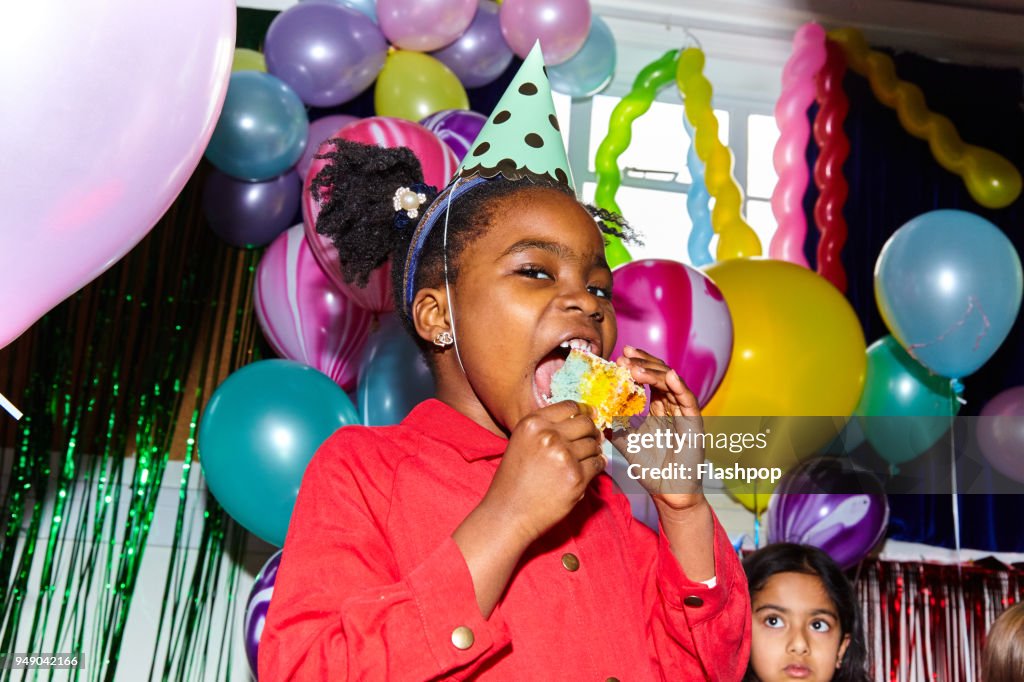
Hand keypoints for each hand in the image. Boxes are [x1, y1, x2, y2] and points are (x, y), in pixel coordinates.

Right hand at [484, 400, 605, 543]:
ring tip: (587, 459)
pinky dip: (597, 466)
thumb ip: (546, 429)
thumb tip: (583, 419)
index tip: (591, 416)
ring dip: (594, 451)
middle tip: (593, 439)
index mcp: (533, 423)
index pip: (570, 407)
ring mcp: (564, 456)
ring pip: (593, 445)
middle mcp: (549, 435)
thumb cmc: (513, 481)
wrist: (508, 513)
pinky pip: (598, 464)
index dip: (584, 411)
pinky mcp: (576, 477)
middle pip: (586, 424)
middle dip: (592, 431)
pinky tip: (589, 471)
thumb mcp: (521, 442)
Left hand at [610, 346, 705, 511]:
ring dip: (654, 372)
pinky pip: (688, 399)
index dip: (635, 366)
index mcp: (658, 408)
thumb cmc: (650, 467)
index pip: (647, 379)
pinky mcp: (694, 422)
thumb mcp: (625, 440)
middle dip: (642, 363)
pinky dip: (679, 386)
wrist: (668, 491)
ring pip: (671, 382)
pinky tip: (667, 375)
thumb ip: (614, 423)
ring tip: (635, 367)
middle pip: (659, 375)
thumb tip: (592, 410)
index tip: (618, 358)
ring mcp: (683, 413)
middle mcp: (672, 406)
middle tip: (625, 356)